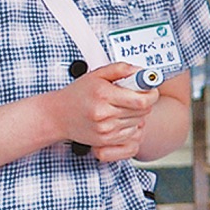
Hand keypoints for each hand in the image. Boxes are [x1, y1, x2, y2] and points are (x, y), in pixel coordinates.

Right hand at [45, 62, 159, 161]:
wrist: (58, 116)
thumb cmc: (78, 94)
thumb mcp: (97, 74)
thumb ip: (120, 69)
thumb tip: (141, 71)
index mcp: (104, 95)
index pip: (142, 100)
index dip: (152, 94)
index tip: (151, 89)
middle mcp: (105, 114)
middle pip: (143, 111)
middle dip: (145, 101)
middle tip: (135, 94)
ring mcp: (105, 129)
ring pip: (138, 122)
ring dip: (137, 114)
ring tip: (123, 106)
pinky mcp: (105, 140)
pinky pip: (130, 133)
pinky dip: (129, 124)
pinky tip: (118, 117)